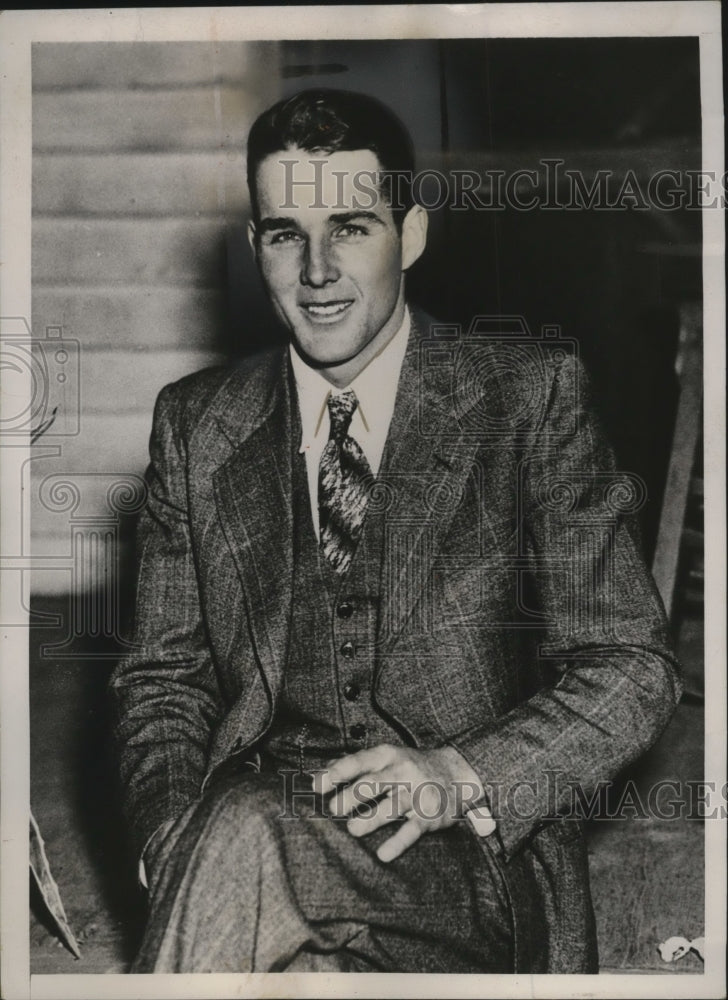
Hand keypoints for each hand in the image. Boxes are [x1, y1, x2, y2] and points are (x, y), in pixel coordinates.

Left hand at [314, 743, 486, 862]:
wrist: (456, 773)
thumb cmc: (409, 767)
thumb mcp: (386, 758)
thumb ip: (356, 765)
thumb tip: (320, 772)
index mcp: (388, 755)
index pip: (360, 761)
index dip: (338, 772)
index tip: (317, 786)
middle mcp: (403, 771)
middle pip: (374, 782)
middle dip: (352, 796)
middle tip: (334, 809)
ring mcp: (417, 793)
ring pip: (392, 806)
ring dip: (371, 818)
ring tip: (353, 829)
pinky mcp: (429, 816)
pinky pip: (412, 830)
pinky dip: (398, 843)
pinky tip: (383, 854)